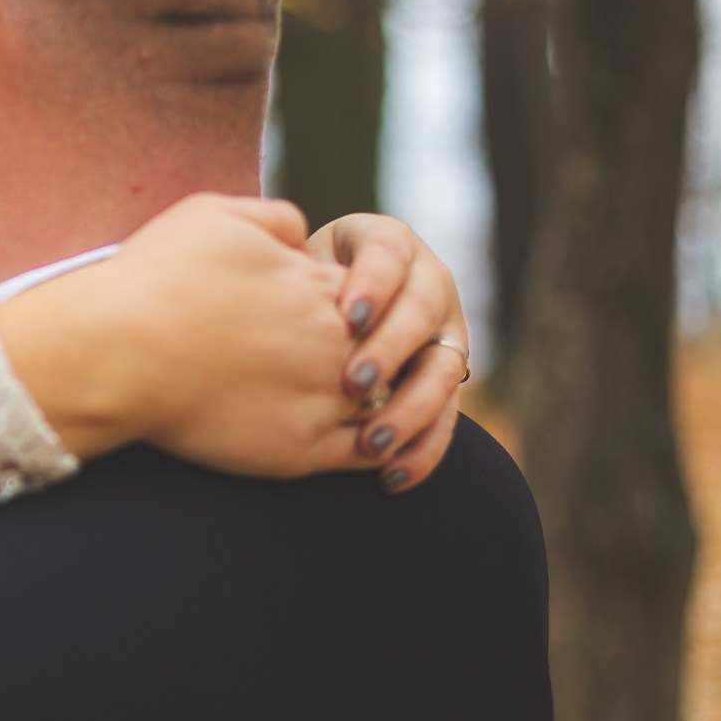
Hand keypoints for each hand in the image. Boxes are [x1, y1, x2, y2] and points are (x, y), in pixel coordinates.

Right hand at [0, 193, 372, 478]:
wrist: (112, 352)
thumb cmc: (153, 279)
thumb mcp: (214, 214)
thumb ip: (275, 217)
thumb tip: (304, 235)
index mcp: (321, 286)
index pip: (371, 299)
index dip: (350, 308)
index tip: (314, 318)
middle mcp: (336, 343)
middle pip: (385, 351)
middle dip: (368, 357)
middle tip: (340, 364)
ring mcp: (323, 400)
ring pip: (383, 404)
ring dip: (373, 404)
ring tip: (340, 404)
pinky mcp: (300, 453)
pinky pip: (362, 454)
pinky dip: (368, 448)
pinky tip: (343, 440)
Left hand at [306, 212, 469, 492]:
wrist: (306, 313)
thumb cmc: (283, 285)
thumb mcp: (283, 257)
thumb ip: (279, 249)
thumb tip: (275, 255)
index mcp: (389, 244)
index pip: (389, 255)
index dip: (373, 284)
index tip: (344, 316)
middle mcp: (427, 285)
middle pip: (422, 312)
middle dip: (390, 349)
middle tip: (353, 384)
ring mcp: (442, 335)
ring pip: (443, 371)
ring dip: (410, 409)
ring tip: (370, 442)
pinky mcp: (442, 382)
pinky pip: (444, 418)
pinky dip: (421, 450)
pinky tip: (389, 476)